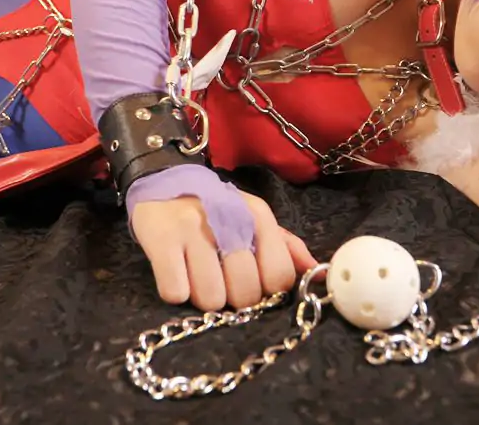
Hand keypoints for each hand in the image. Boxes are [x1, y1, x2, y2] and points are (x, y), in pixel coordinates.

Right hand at [131, 192, 316, 310]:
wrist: (163, 180)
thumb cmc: (215, 211)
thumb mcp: (252, 220)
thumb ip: (286, 248)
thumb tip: (318, 279)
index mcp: (256, 216)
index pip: (279, 276)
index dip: (267, 291)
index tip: (254, 283)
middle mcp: (228, 220)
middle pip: (246, 293)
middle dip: (234, 298)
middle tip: (222, 281)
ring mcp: (192, 229)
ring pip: (211, 298)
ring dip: (203, 297)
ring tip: (197, 277)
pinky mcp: (160, 239)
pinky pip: (175, 292)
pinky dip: (176, 292)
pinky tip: (177, 274)